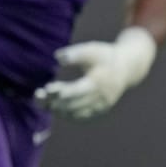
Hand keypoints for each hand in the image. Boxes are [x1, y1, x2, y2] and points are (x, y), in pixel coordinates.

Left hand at [35, 27, 156, 118]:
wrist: (126, 68)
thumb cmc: (105, 56)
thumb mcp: (91, 50)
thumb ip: (75, 54)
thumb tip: (58, 57)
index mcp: (99, 82)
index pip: (78, 90)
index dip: (62, 92)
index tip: (47, 89)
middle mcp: (102, 97)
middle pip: (75, 104)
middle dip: (55, 101)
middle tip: (39, 96)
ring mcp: (103, 105)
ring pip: (79, 113)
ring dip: (60, 110)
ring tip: (45, 103)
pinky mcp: (101, 110)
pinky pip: (84, 117)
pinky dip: (70, 115)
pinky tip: (58, 110)